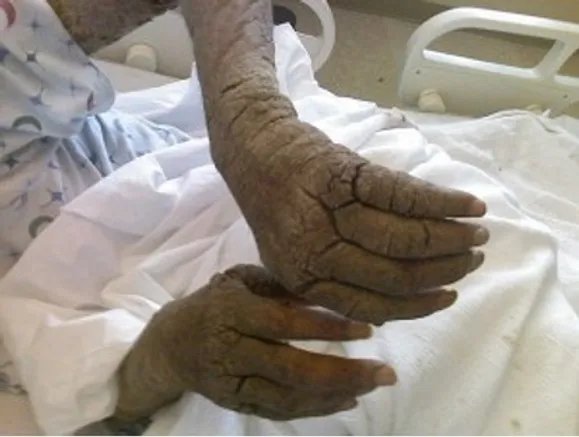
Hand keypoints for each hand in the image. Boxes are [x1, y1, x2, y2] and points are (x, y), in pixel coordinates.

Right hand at [116, 266, 397, 420]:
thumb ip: (281, 285)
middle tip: (385, 372)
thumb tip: (330, 292)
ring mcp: (233, 383)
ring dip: (336, 394)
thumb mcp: (241, 280)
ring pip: (289, 397)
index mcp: (234, 312)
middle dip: (344, 373)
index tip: (367, 329)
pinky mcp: (236, 403)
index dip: (326, 329)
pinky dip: (316, 409)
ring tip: (374, 384)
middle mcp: (232, 350)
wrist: (170, 345)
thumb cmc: (213, 303)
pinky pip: (280, 412)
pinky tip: (347, 400)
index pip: (285, 324)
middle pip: (292, 369)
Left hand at [220, 120, 488, 324]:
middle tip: (472, 260)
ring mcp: (330, 211)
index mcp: (303, 279)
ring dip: (449, 238)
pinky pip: (404, 195)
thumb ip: (336, 282)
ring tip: (477, 233)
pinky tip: (469, 206)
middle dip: (443, 271)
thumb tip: (398, 304)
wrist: (254, 148)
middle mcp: (315, 252)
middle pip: (394, 274)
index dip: (418, 306)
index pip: (372, 306)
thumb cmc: (281, 205)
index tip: (449, 297)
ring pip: (403, 237)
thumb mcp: (295, 253)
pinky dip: (442, 202)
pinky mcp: (344, 173)